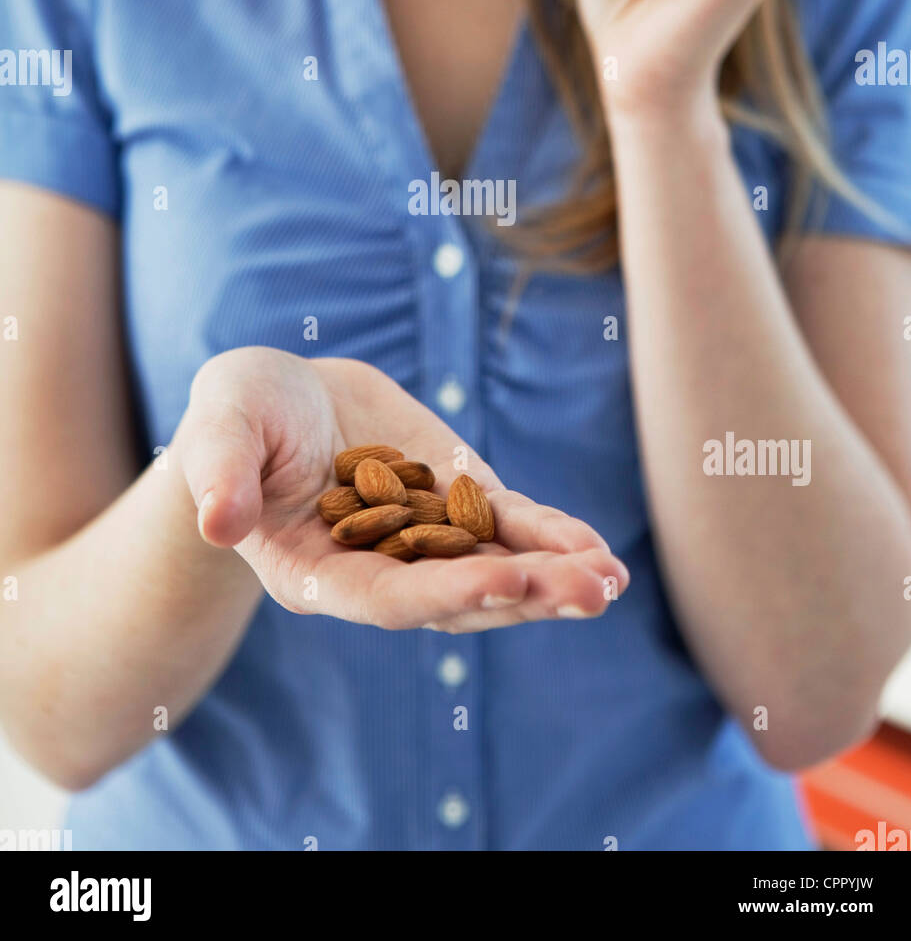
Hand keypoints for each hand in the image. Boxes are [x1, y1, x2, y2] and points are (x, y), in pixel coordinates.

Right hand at [173, 347, 627, 632]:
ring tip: (609, 579)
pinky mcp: (455, 500)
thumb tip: (217, 522)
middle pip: (457, 597)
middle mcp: (377, 570)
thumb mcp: (220, 431)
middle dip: (524, 595)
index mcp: (316, 573)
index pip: (386, 598)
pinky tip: (597, 549)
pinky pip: (508, 526)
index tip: (508, 581)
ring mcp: (422, 540)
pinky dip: (551, 537)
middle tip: (589, 592)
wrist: (283, 397)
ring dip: (553, 577)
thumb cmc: (238, 415)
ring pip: (494, 568)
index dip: (445, 591)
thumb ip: (219, 474)